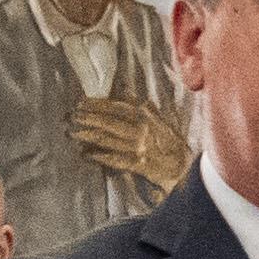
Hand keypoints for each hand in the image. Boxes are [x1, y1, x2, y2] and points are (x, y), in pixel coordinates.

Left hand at [69, 93, 189, 190]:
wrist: (188, 168)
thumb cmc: (174, 145)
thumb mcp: (163, 120)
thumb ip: (145, 107)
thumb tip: (125, 90)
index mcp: (147, 116)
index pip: (117, 106)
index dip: (97, 103)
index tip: (80, 102)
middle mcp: (142, 130)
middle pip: (108, 121)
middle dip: (87, 118)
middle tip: (70, 116)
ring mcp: (139, 148)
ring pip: (108, 139)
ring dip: (88, 135)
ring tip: (72, 133)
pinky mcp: (138, 165)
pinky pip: (114, 160)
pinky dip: (99, 157)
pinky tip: (85, 154)